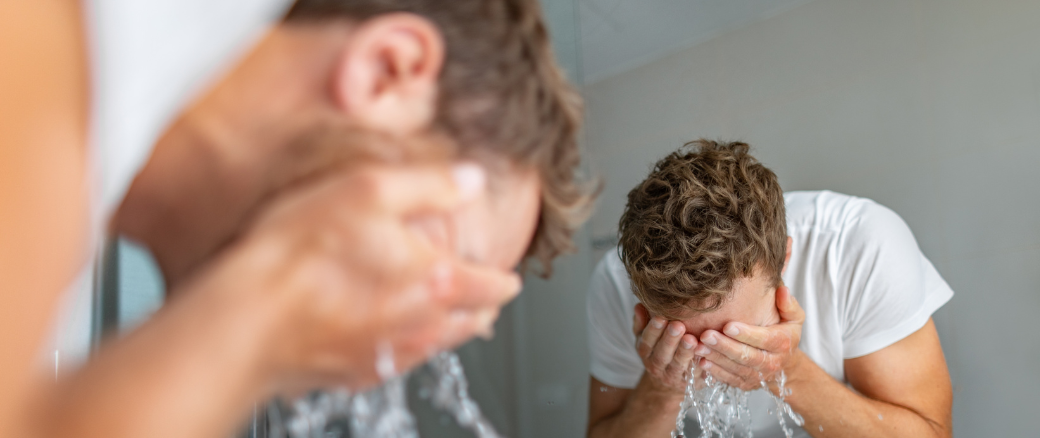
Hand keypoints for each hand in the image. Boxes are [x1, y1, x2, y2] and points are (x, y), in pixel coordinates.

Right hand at [187, 162, 521, 391]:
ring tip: (452, 320)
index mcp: (433, 281)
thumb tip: (472, 180)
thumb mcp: (369, 190)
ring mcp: (386, 355)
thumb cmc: (299, 253)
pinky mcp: (352, 374)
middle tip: (487, 301)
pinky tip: (394, 339)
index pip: (490, 286)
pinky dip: (407, 348)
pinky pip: (395, 363)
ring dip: (450, 331)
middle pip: (469, 324)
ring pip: (436, 347)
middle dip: (482, 309)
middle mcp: (418, 326)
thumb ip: (430, 185)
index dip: (505, 280)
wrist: (245, 318)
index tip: (510, 278)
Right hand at [632, 303, 700, 393]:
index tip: (660, 317)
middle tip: (678, 326)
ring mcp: (672, 376)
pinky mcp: (689, 384)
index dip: (653, 330)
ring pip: (678, 365)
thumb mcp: (646, 336)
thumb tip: (639, 306)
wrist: (668, 382)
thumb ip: (642, 322)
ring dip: (685, 353)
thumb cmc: (659, 349)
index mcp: (645, 352)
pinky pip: (695, 376)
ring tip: (692, 340)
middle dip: (670, 340)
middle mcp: (656, 366)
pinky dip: (700, 366)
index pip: (647, 341)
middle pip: (662, 354)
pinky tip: (705, 354)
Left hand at [695, 286, 805, 391]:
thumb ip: (788, 305)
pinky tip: (700, 362)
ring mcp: (758, 375)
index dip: (745, 334)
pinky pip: (729, 379)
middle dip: (724, 346)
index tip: (727, 326)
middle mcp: (772, 362)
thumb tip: (782, 290)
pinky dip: (715, 372)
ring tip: (698, 348)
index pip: (764, 339)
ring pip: (735, 368)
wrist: (786, 362)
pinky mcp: (746, 383)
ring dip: (715, 358)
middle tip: (706, 335)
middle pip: (746, 356)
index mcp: (782, 343)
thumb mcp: (793, 317)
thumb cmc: (784, 331)